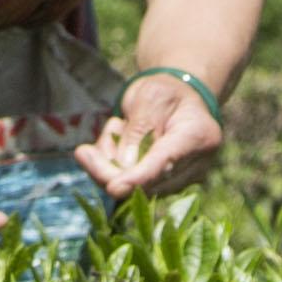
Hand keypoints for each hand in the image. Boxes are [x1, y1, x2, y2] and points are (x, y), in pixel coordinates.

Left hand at [77, 65, 225, 199]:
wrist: (176, 100)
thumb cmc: (165, 92)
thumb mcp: (149, 97)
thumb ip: (138, 129)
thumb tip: (125, 166)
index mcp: (199, 135)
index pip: (166, 161)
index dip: (139, 177)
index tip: (114, 187)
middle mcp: (196, 165)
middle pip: (148, 182)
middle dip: (110, 169)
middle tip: (83, 152)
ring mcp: (182, 180)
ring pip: (134, 189)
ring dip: (111, 162)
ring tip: (116, 127)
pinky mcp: (164, 188)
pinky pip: (130, 187)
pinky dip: (114, 166)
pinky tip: (118, 139)